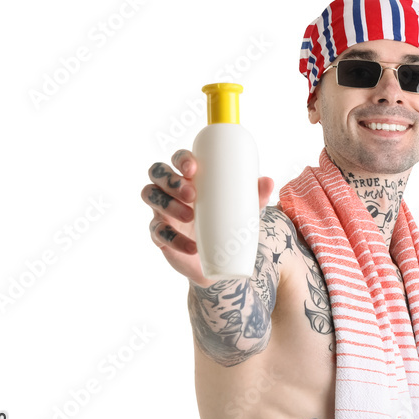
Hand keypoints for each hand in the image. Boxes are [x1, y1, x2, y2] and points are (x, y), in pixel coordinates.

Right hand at [142, 149, 272, 284]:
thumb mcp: (242, 210)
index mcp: (188, 178)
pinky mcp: (159, 234)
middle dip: (171, 180)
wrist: (219, 260)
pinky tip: (191, 246)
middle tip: (192, 193)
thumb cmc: (227, 223)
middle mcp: (170, 190)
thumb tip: (268, 181)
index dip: (181, 159)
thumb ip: (254, 196)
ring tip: (190, 216)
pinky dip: (174, 239)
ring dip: (168, 204)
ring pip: (150, 196)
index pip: (176, 159)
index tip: (193, 167)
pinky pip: (158, 232)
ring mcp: (161, 210)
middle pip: (157, 173)